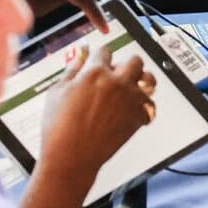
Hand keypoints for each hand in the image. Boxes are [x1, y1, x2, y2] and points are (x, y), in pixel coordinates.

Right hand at [38, 38, 158, 185]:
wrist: (71, 156)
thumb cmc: (59, 128)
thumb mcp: (56, 92)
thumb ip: (71, 71)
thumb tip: (80, 57)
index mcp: (95, 72)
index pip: (105, 51)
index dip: (101, 55)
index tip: (100, 60)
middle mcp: (117, 82)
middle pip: (135, 61)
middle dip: (126, 64)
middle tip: (119, 72)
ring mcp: (130, 100)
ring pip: (149, 80)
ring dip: (142, 81)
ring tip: (133, 87)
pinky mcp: (138, 118)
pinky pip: (150, 106)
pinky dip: (144, 107)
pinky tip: (133, 110)